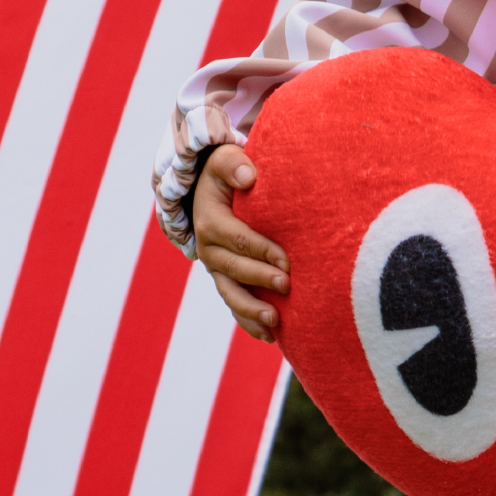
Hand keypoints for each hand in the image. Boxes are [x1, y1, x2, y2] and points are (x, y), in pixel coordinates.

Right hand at [192, 144, 286, 341]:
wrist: (214, 190)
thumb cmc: (229, 173)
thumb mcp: (225, 159)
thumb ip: (234, 163)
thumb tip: (250, 175)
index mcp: (210, 220)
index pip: (234, 237)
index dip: (260, 249)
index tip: (286, 259)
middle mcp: (208, 248)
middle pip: (233, 268)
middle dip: (260, 279)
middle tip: (287, 286)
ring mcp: (216, 267)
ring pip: (230, 293)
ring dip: (251, 310)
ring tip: (275, 322)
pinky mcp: (226, 279)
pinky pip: (234, 304)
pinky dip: (248, 322)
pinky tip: (270, 336)